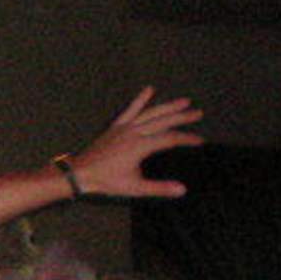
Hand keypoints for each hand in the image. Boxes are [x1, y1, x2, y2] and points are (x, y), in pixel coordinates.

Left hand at [70, 88, 204, 199]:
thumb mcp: (134, 187)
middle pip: (163, 121)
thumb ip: (159, 188)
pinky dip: (139, 100)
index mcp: (140, 146)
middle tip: (199, 113)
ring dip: (168, 106)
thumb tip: (182, 190)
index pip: (170, 139)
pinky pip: (130, 110)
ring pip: (150, 113)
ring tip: (184, 101)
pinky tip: (149, 89)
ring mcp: (124, 127)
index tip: (200, 141)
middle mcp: (134, 132)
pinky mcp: (116, 126)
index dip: (187, 139)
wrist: (80, 173)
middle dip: (182, 117)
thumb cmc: (106, 181)